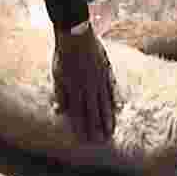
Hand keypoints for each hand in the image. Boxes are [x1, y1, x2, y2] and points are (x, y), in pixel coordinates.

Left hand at [52, 21, 116, 141]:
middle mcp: (89, 87)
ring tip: (111, 131)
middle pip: (93, 111)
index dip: (82, 127)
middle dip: (96, 127)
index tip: (86, 140)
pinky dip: (115, 99)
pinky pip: (112, 89)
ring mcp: (99, 79)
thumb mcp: (57, 75)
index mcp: (75, 88)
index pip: (79, 113)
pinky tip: (119, 108)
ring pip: (105, 102)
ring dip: (107, 118)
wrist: (76, 35)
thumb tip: (59, 112)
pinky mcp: (107, 71)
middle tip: (101, 141)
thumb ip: (60, 94)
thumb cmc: (63, 55)